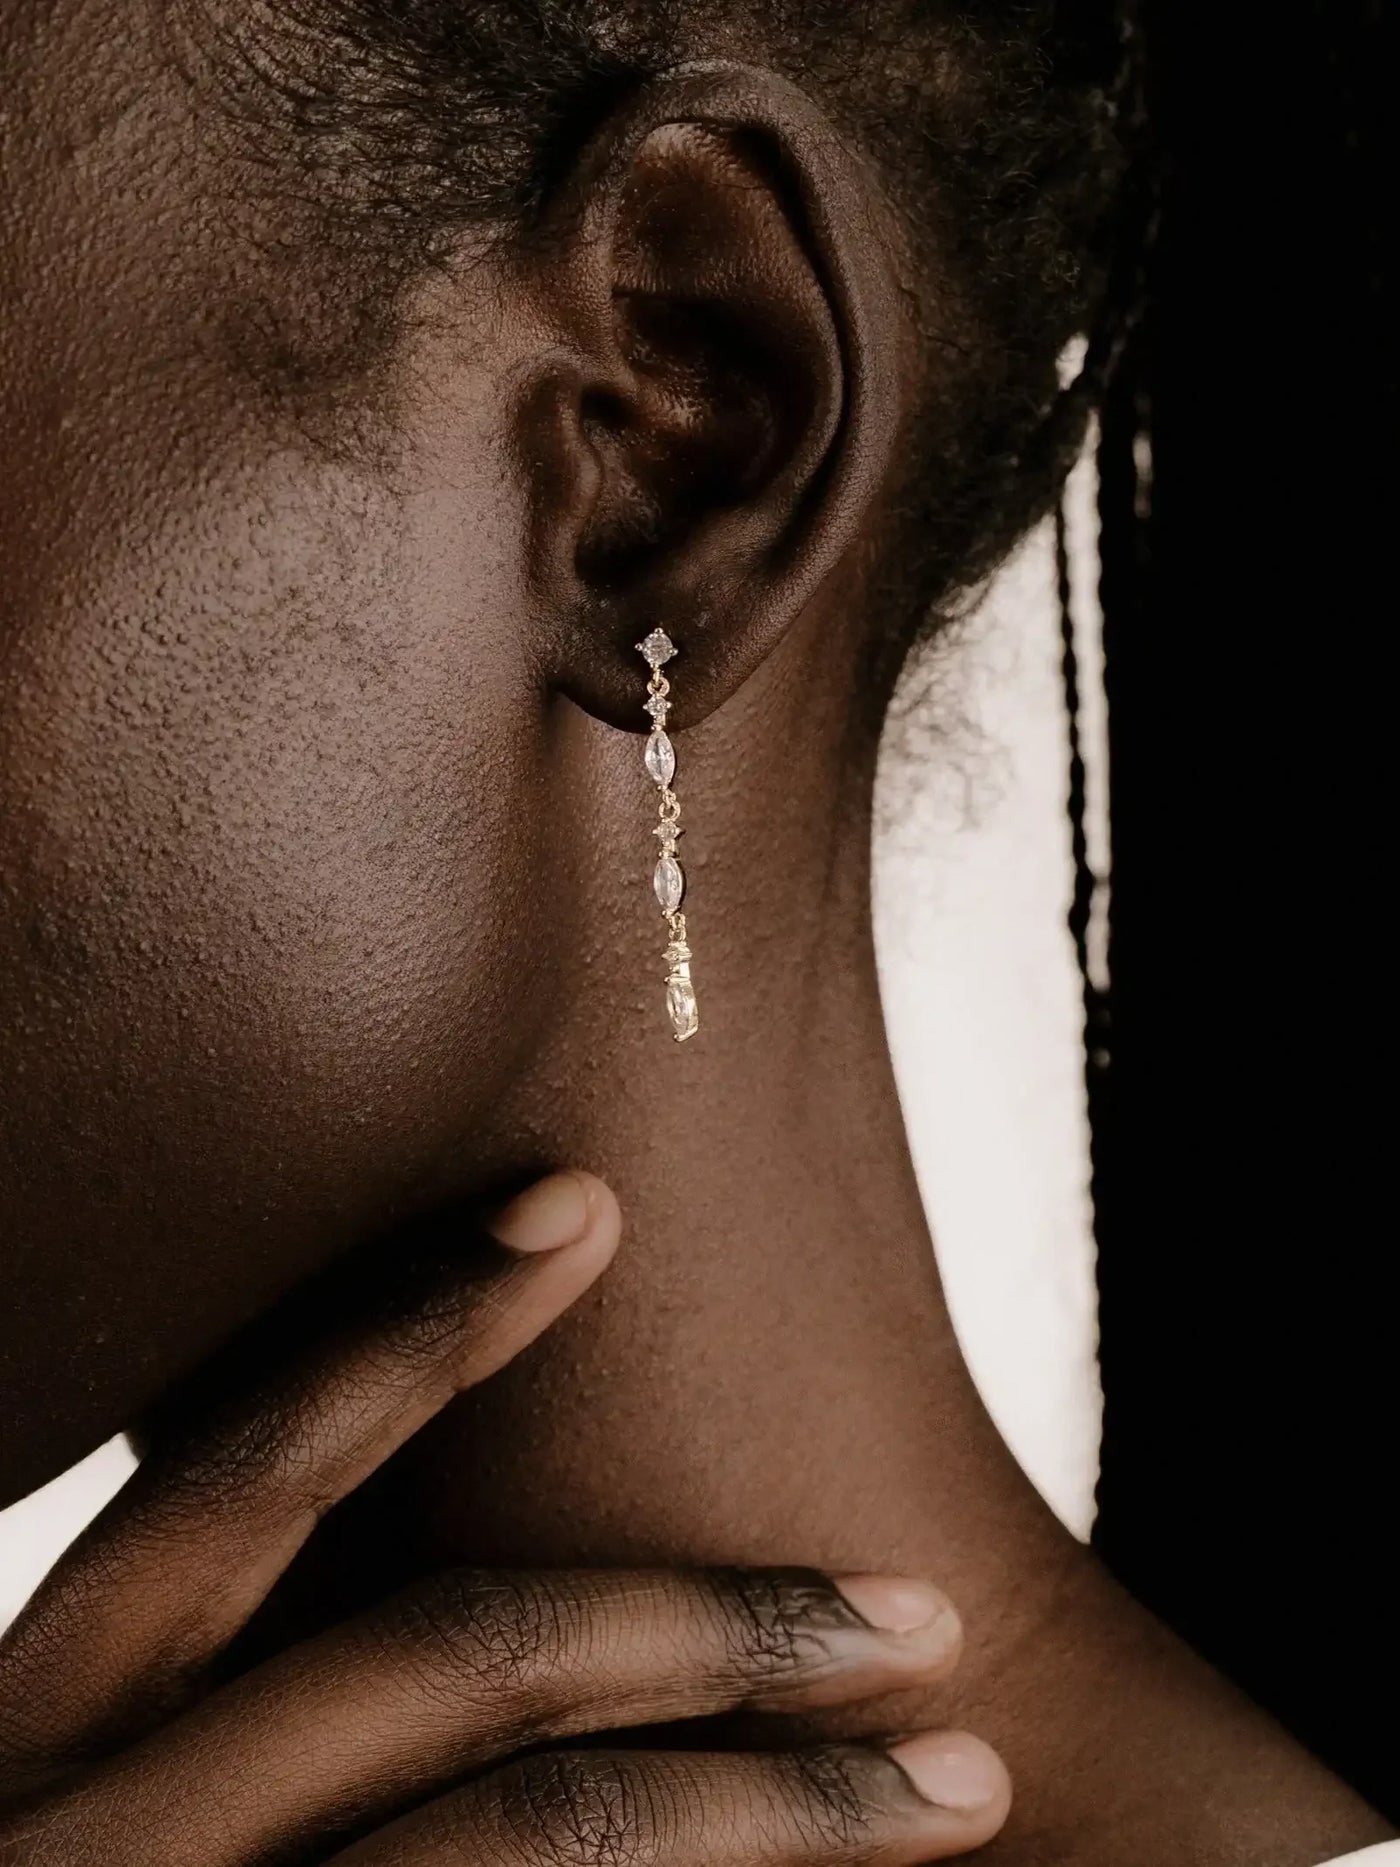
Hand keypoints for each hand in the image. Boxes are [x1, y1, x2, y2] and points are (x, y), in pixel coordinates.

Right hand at [0, 1171, 1009, 1863]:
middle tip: (920, 1607)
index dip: (416, 1321)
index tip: (581, 1201)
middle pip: (457, 1660)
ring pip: (546, 1842)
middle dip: (716, 1613)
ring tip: (955, 1784)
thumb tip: (531, 1590)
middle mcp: (95, 1837)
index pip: (244, 1475)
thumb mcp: (118, 1808)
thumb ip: (248, 1697)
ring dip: (786, 1800)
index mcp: (39, 1737)